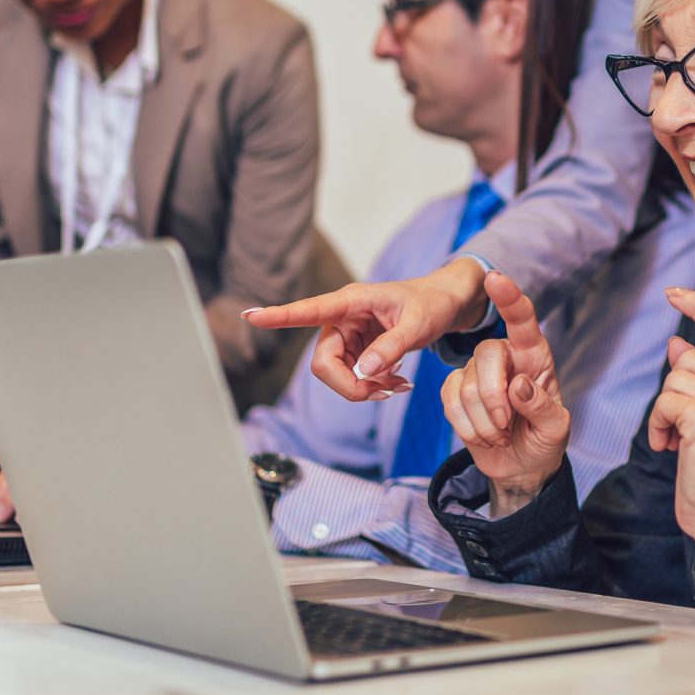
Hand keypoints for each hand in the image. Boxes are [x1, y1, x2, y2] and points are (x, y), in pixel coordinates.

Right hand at [244, 257, 485, 401]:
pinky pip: (350, 377)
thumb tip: (363, 372)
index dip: (278, 316)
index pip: (309, 309)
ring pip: (336, 375)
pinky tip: (396, 383)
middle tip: (386, 393)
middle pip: (324, 363)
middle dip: (350, 386)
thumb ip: (391, 347)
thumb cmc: (431, 304)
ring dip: (364, 389)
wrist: (444, 304)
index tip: (250, 316)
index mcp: (351, 301)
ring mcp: (346, 335)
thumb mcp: (419, 325)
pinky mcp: (354, 349)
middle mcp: (341, 318)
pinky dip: (371, 387)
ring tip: (399, 386)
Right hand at [438, 272, 569, 516]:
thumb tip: (518, 386)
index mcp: (534, 355)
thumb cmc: (544, 439)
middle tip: (506, 427)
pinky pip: (449, 401)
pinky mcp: (455, 390)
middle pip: (486, 354)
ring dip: (483, 422)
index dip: (509, 299)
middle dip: (492, 396)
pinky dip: (467, 427)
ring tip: (501, 436)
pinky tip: (484, 437)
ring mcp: (476, 371)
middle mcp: (504, 356)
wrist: (521, 465)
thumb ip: (542, 407)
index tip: (495, 279)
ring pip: (465, 385)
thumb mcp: (556, 429)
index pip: (523, 320)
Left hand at [649, 288, 694, 567]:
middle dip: (676, 392)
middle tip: (690, 429)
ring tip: (684, 441)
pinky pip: (663, 402)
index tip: (674, 293)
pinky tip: (672, 448)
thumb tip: (678, 343)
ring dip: (666, 412)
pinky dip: (658, 426)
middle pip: (687, 358)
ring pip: (672, 380)